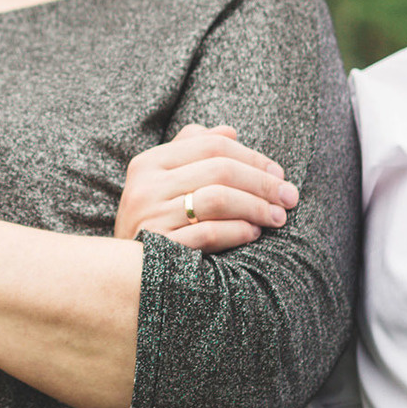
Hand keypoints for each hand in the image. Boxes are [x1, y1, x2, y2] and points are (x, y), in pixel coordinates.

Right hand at [117, 123, 298, 253]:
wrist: (117, 276)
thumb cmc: (152, 224)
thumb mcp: (164, 184)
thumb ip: (193, 153)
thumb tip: (230, 132)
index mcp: (148, 163)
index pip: (212, 145)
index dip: (252, 157)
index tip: (279, 173)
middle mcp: (146, 186)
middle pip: (220, 170)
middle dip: (263, 183)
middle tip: (289, 197)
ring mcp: (150, 217)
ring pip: (219, 199)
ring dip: (257, 207)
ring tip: (276, 218)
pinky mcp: (159, 248)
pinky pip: (209, 233)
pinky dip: (238, 231)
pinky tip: (253, 233)